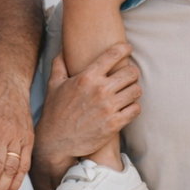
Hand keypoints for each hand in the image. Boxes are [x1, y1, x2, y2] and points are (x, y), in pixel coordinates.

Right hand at [33, 47, 141, 169]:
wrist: (56, 143)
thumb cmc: (55, 112)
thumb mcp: (53, 84)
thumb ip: (60, 63)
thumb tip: (64, 47)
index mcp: (86, 77)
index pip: (113, 55)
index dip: (124, 49)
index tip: (127, 49)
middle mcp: (99, 90)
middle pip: (131, 72)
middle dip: (131, 73)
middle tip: (128, 76)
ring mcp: (108, 108)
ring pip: (136, 90)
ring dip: (133, 90)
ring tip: (128, 92)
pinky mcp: (114, 124)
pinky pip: (136, 109)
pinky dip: (133, 107)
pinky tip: (126, 107)